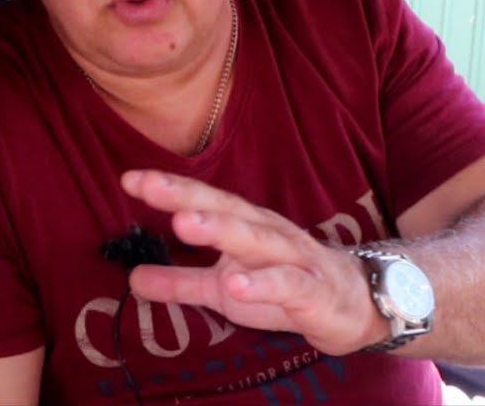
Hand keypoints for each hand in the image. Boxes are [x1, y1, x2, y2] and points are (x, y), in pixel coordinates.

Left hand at [120, 169, 388, 355]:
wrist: (356, 304)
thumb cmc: (286, 287)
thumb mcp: (225, 287)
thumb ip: (181, 282)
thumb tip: (133, 278)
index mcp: (245, 226)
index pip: (204, 201)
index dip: (169, 189)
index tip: (129, 179)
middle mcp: (267, 233)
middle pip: (226, 209)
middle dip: (187, 196)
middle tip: (149, 187)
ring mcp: (293, 258)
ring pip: (257, 239)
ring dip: (220, 230)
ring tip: (183, 224)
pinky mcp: (313, 290)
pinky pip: (287, 284)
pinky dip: (261, 283)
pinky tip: (233, 283)